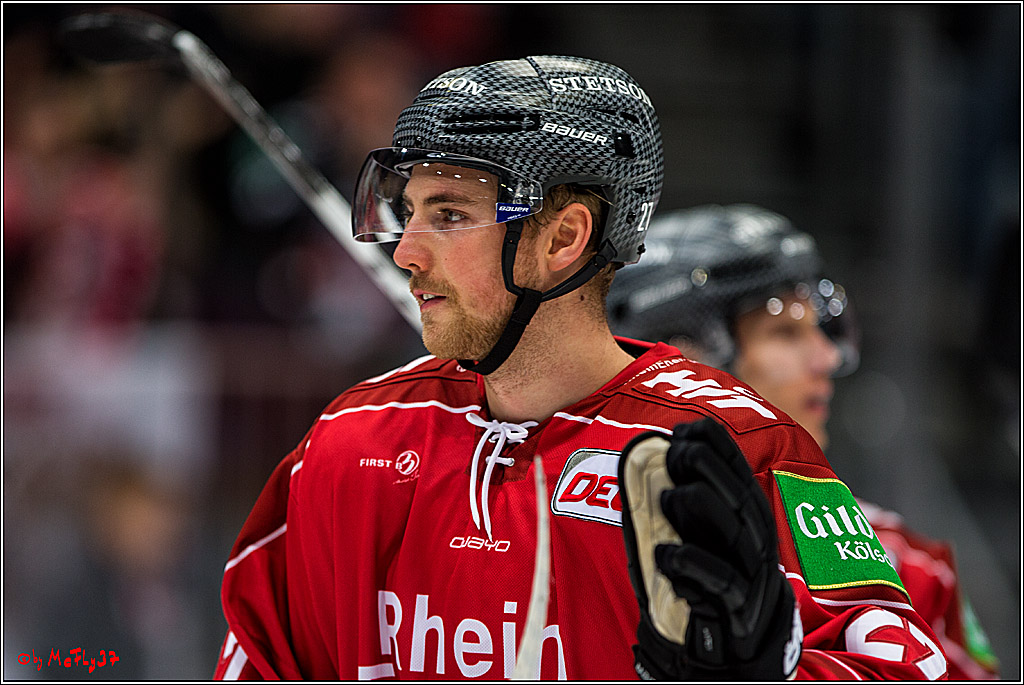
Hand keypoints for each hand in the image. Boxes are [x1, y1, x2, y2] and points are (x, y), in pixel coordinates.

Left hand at [619, 417, 801, 679]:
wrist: (735, 652)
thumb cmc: (709, 586)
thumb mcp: (698, 539)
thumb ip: (681, 508)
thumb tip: (648, 468)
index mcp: (748, 519)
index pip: (739, 474)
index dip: (718, 447)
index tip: (688, 427)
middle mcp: (756, 542)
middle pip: (738, 496)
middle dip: (709, 467)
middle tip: (675, 450)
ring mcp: (752, 576)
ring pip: (735, 532)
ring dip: (700, 508)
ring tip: (668, 495)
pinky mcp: (740, 610)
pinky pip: (721, 582)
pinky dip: (692, 565)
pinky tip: (666, 553)